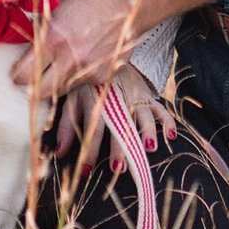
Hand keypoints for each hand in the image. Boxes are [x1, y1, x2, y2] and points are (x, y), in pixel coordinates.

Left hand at [11, 0, 141, 97]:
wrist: (128, 5)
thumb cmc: (90, 1)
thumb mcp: (57, 11)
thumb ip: (41, 33)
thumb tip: (24, 49)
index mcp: (53, 40)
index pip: (23, 74)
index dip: (17, 75)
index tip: (17, 72)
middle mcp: (69, 60)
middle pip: (38, 93)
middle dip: (31, 88)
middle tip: (31, 79)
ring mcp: (87, 71)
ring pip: (60, 90)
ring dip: (56, 82)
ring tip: (61, 64)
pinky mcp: (102, 76)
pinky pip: (82, 83)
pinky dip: (78, 76)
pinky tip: (84, 58)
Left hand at [52, 66, 175, 171]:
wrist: (109, 56)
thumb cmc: (89, 86)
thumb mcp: (73, 100)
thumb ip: (67, 127)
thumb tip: (59, 152)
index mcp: (96, 103)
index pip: (93, 129)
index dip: (90, 151)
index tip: (87, 171)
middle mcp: (117, 102)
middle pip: (120, 127)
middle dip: (120, 148)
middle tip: (119, 169)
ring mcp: (135, 98)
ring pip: (143, 117)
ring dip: (147, 133)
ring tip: (149, 149)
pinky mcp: (148, 97)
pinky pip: (161, 110)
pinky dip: (167, 122)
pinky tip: (170, 135)